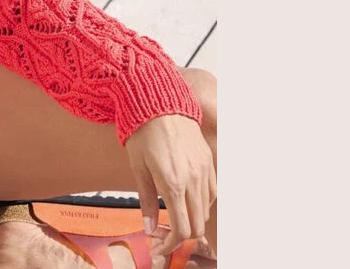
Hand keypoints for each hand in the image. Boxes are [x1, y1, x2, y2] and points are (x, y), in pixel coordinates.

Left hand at [125, 113, 215, 263]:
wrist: (159, 102)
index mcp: (173, 183)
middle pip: (198, 225)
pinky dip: (201, 204)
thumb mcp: (138, 169)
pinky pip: (212, 192)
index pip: (182, 229)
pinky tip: (185, 200)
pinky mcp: (209, 162)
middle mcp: (193, 180)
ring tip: (173, 217)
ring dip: (192, 220)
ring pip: (206, 210)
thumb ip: (145, 202)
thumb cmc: (143, 133)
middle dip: (182, 237)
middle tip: (164, 236)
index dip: (171, 244)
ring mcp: (204, 170)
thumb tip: (149, 228)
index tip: (158, 246)